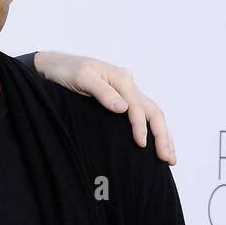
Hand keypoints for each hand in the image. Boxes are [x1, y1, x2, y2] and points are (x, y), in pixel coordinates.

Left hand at [33, 51, 175, 164]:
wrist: (55, 65)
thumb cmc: (65, 71)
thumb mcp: (81, 78)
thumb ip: (102, 92)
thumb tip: (124, 108)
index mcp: (121, 78)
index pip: (137, 106)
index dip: (140, 126)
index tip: (141, 145)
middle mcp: (128, 84)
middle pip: (153, 111)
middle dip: (162, 135)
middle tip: (167, 159)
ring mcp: (126, 91)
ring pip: (152, 114)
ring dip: (163, 135)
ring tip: (170, 157)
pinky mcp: (122, 98)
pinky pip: (143, 114)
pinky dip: (153, 129)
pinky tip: (157, 144)